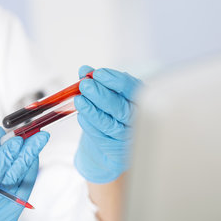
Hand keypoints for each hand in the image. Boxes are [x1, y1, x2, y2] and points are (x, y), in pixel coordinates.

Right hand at [0, 127, 48, 220]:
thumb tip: (0, 134)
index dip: (6, 157)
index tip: (18, 138)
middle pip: (10, 183)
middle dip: (27, 156)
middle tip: (40, 136)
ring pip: (21, 192)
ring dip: (30, 167)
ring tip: (36, 147)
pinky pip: (20, 203)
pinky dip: (25, 182)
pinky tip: (28, 167)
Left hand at [74, 66, 141, 182]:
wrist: (115, 141)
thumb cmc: (114, 112)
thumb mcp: (111, 94)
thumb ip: (98, 81)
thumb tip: (84, 71)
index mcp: (141, 101)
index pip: (133, 89)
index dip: (115, 80)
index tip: (97, 73)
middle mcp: (137, 120)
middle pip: (121, 108)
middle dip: (101, 95)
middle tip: (85, 85)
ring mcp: (127, 136)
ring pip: (110, 124)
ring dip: (92, 110)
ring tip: (79, 100)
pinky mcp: (115, 149)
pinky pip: (100, 137)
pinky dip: (89, 125)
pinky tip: (82, 115)